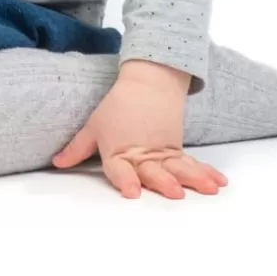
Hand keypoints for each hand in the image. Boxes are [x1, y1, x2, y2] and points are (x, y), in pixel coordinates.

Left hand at [52, 61, 227, 198]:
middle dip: (163, 181)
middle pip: (152, 170)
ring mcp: (162, 152)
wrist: (147, 83)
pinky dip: (206, 171)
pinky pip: (192, 163)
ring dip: (193, 178)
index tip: (132, 192)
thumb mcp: (94, 126)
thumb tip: (57, 162)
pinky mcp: (177, 149)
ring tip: (208, 188)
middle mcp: (142, 154)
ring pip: (177, 168)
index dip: (125, 180)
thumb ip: (78, 149)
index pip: (119, 169)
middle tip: (174, 191)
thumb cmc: (117, 107)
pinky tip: (219, 182)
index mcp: (118, 151)